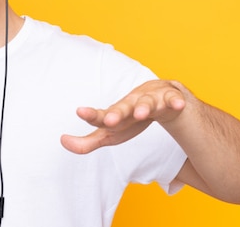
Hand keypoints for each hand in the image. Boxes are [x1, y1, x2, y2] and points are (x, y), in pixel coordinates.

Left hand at [60, 79, 187, 153]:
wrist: (160, 96)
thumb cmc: (130, 118)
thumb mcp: (110, 134)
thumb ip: (87, 142)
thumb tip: (62, 141)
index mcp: (116, 113)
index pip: (102, 116)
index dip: (92, 115)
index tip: (80, 112)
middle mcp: (132, 104)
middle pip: (123, 107)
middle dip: (117, 113)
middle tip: (110, 120)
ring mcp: (152, 100)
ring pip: (148, 103)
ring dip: (144, 108)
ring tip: (141, 114)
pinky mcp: (171, 99)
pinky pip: (174, 101)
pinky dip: (175, 102)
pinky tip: (177, 105)